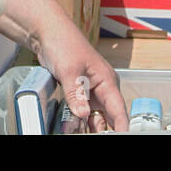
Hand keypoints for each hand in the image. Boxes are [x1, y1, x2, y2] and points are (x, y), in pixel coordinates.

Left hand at [32, 17, 127, 131]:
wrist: (47, 33)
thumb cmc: (63, 43)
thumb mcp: (69, 70)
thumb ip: (76, 94)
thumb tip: (83, 114)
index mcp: (106, 80)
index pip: (118, 108)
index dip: (122, 126)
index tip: (123, 137)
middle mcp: (102, 87)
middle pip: (108, 116)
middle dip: (103, 130)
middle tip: (92, 137)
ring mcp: (90, 90)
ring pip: (94, 116)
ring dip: (88, 127)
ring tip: (80, 133)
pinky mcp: (79, 91)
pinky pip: (82, 111)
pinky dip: (79, 120)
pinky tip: (74, 128)